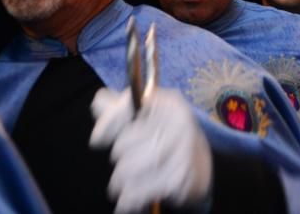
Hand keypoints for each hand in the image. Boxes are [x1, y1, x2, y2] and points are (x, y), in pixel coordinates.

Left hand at [90, 88, 211, 212]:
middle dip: (119, 155)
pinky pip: (138, 190)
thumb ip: (120, 109)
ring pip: (127, 169)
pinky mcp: (179, 178)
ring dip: (120, 179)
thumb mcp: (147, 117)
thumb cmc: (167, 138)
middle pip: (124, 143)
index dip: (108, 123)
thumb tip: (99, 101)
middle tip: (127, 159)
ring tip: (124, 180)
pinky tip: (129, 197)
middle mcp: (179, 124)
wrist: (202, 168)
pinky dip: (129, 197)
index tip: (97, 140)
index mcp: (170, 103)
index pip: (129, 107)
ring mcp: (182, 151)